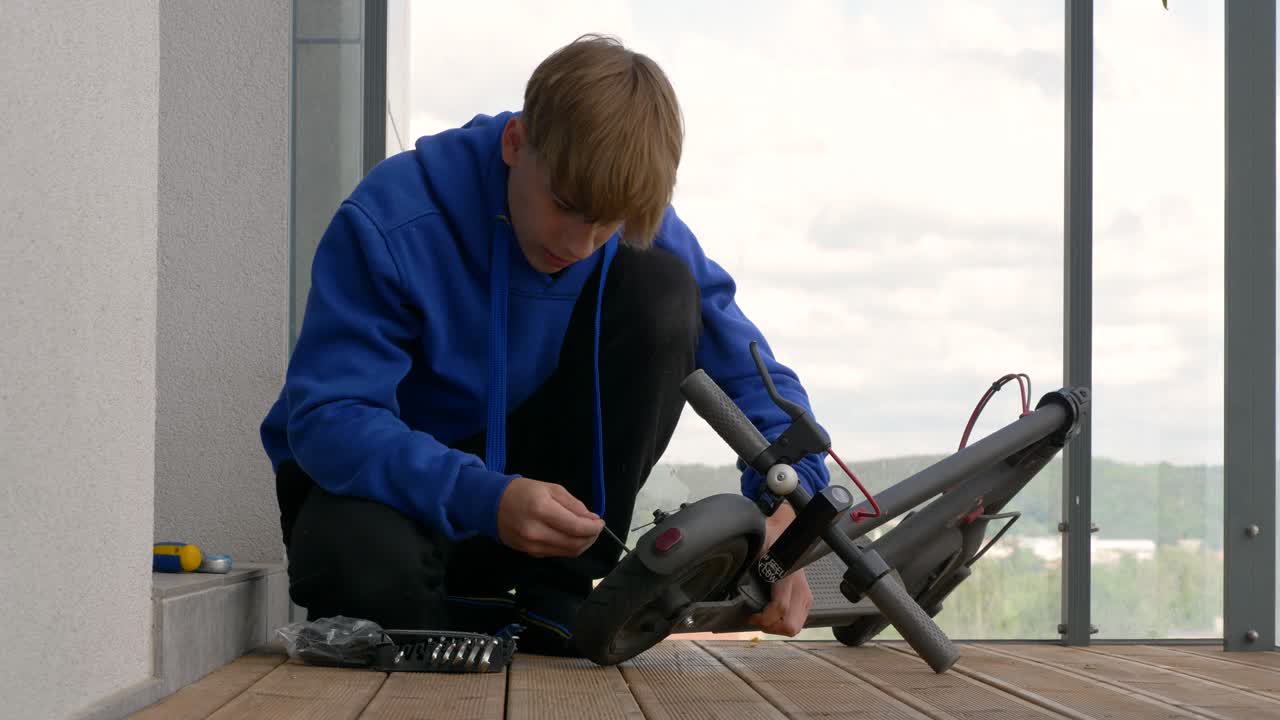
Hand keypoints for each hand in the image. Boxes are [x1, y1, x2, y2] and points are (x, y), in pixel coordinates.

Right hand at [497, 477, 604, 557]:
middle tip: (595, 528)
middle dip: (590, 537)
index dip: (593, 527)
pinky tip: (570, 537)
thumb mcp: (550, 488)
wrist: (491, 504)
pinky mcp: (529, 554)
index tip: (601, 522)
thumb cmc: (523, 491)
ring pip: (567, 552)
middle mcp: (536, 532)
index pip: (576, 527)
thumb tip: (592, 519)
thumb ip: (573, 504)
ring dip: (582, 544)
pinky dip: (568, 547)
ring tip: (586, 533)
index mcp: (542, 510)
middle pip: (574, 544)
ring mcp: (531, 546)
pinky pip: (556, 554)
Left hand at [748, 503, 812, 636]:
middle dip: (771, 627)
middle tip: (756, 619)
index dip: (763, 618)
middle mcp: (800, 587)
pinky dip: (783, 622)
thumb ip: (747, 553)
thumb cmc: (771, 537)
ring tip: (762, 617)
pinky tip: (771, 614)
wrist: (787, 532)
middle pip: (791, 625)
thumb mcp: (757, 542)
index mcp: (786, 576)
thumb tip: (731, 562)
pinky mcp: (806, 598)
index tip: (749, 615)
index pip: (779, 608)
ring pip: (795, 626)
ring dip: (777, 626)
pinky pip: (799, 620)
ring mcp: (805, 594)